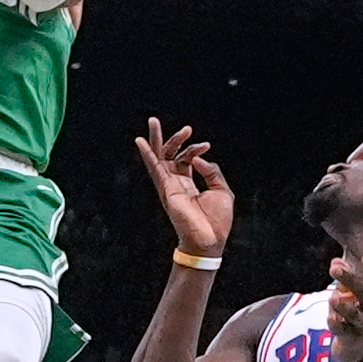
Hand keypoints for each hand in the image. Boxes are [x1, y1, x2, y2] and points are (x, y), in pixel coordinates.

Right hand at [133, 118, 232, 258]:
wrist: (210, 240)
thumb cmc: (216, 222)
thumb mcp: (222, 190)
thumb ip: (212, 171)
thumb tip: (199, 157)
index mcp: (189, 184)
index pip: (187, 159)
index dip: (195, 149)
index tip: (206, 145)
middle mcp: (176, 184)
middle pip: (170, 156)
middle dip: (174, 139)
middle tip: (185, 128)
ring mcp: (169, 186)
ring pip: (159, 158)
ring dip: (156, 140)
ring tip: (153, 121)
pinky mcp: (166, 189)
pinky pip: (155, 169)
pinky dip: (148, 155)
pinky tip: (141, 142)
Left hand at [325, 252, 362, 361]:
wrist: (359, 347)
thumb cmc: (357, 310)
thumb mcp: (351, 292)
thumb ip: (345, 277)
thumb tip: (336, 262)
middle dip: (350, 280)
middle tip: (334, 269)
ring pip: (355, 315)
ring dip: (344, 306)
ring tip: (333, 297)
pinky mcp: (352, 338)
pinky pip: (343, 330)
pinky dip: (336, 324)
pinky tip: (331, 318)